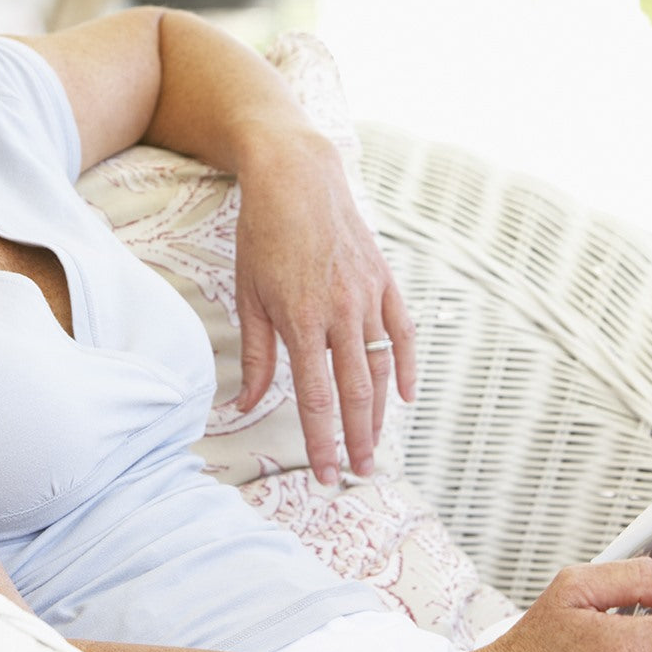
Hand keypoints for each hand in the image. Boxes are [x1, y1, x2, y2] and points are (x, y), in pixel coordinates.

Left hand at [232, 128, 415, 483]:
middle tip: (360, 473)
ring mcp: (368, 296)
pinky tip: (406, 395)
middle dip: (358, 439)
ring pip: (382, 367)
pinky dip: (408, 364)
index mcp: (302, 320)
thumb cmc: (263, 235)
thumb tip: (244, 405)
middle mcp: (341, 312)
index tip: (327, 474)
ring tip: (375, 445)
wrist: (297, 177)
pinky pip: (404, 331)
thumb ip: (255, 355)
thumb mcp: (248, 295)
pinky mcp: (385, 280)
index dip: (322, 440)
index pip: (315, 397)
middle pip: (355, 391)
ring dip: (380, 412)